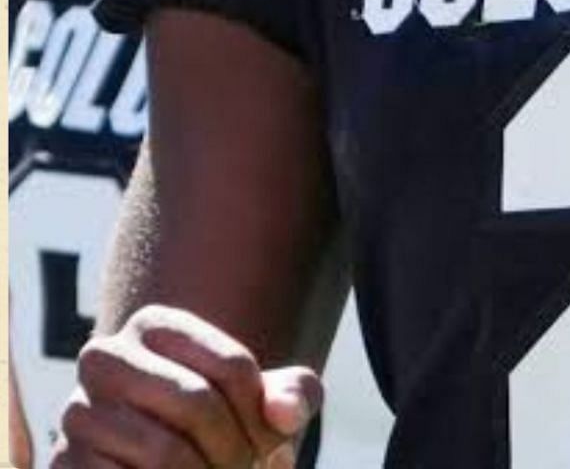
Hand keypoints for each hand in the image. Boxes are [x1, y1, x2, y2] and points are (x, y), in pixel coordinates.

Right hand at [50, 306, 320, 468]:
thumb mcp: (266, 405)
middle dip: (235, 450)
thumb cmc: (219, 427)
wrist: (160, 463)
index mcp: (155, 325)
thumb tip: (283, 412)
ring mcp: (75, 413)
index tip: (268, 441)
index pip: (234, 368)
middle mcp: (104, 357)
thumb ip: (295, 396)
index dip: (262, 416)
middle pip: (197, 404)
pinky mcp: (63, 466)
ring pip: (163, 452)